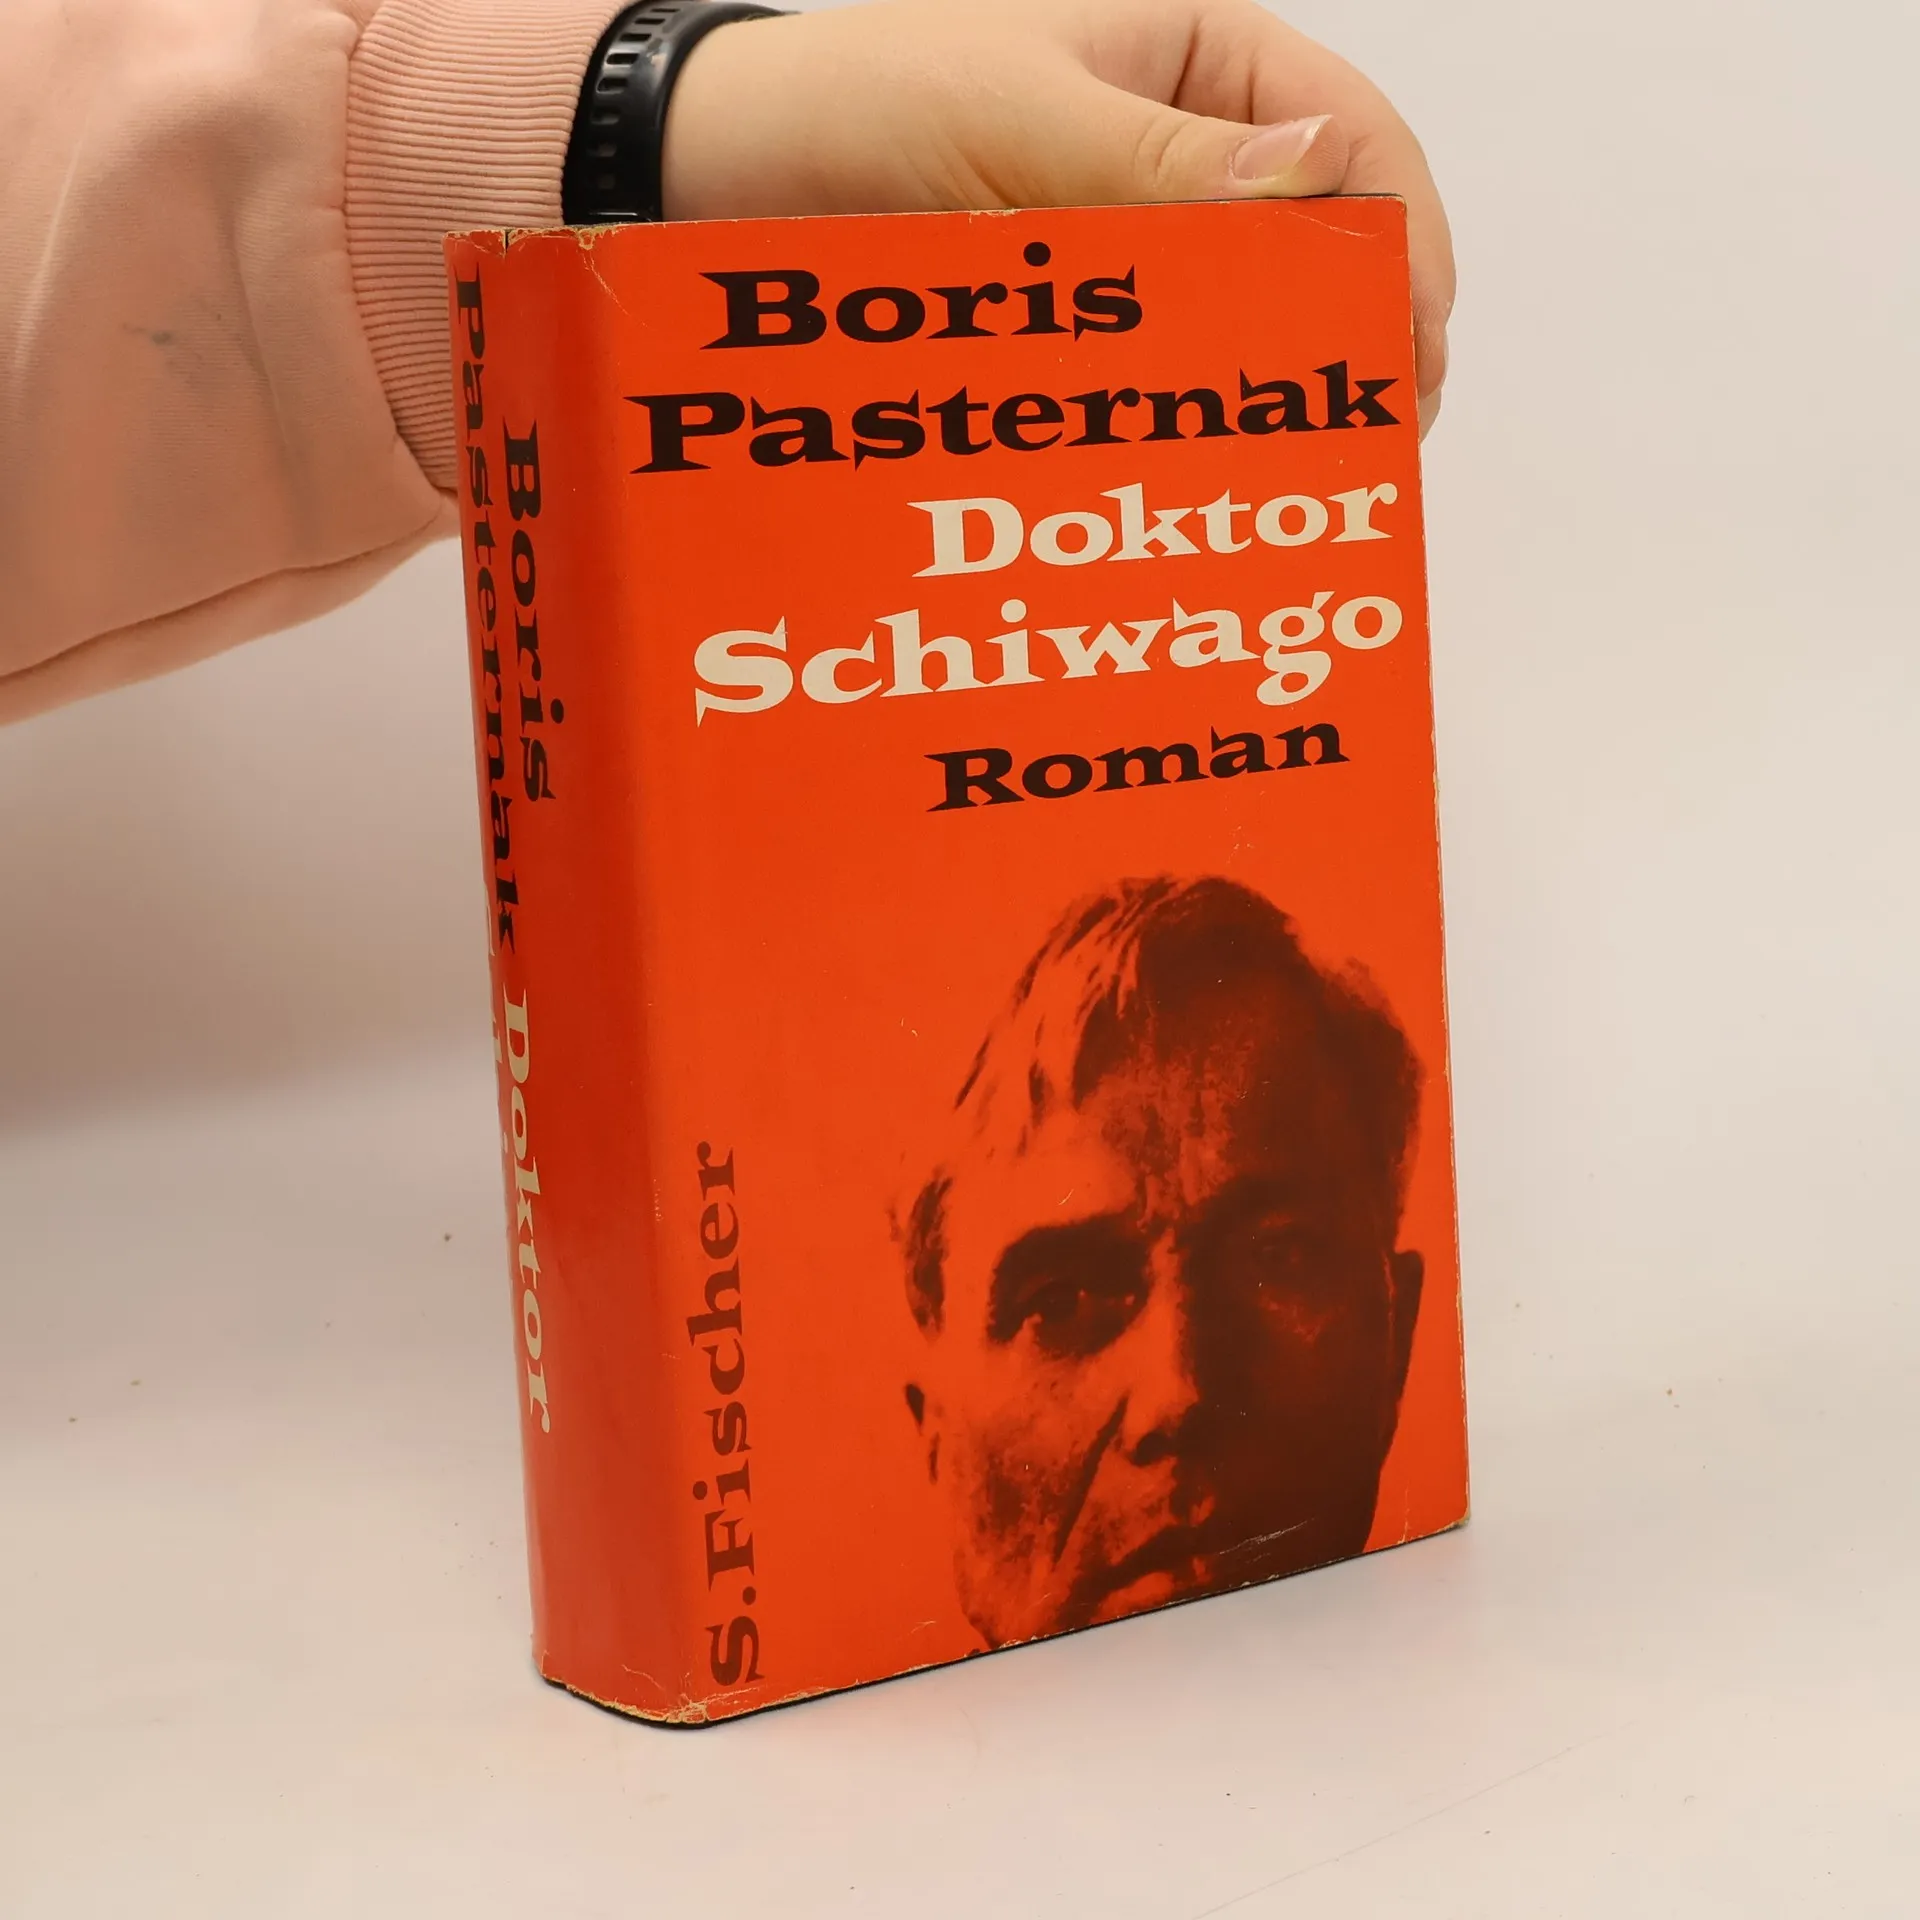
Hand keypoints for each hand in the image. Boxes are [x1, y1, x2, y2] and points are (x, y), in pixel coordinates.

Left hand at [664, 0, 1452, 431]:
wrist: (713, 182)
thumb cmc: (853, 104)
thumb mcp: (1015, 114)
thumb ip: (1163, 160)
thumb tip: (1322, 179)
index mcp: (1194, 57)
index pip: (1351, 138)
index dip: (1398, 245)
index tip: (1406, 354)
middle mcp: (1178, 149)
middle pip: (1319, 241)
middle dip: (1353, 333)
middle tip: (1371, 441)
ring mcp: (1129, 242)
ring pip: (1247, 318)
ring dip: (1279, 389)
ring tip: (1307, 476)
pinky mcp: (1077, 322)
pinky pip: (1163, 369)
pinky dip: (1194, 420)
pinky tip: (1212, 475)